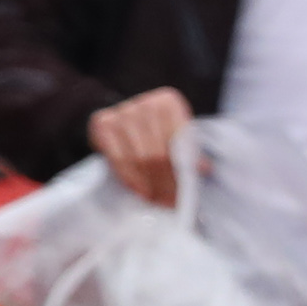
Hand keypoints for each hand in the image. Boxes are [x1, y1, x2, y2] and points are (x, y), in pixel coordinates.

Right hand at [86, 86, 189, 206]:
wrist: (121, 116)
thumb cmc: (156, 129)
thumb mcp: (176, 133)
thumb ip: (188, 149)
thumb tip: (204, 169)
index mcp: (169, 102)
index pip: (179, 142)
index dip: (182, 170)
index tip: (185, 193)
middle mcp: (145, 104)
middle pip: (158, 153)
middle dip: (165, 182)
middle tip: (170, 202)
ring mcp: (122, 112)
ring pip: (138, 158)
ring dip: (148, 184)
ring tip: (156, 199)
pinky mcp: (103, 123)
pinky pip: (117, 159)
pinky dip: (130, 178)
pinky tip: (140, 191)